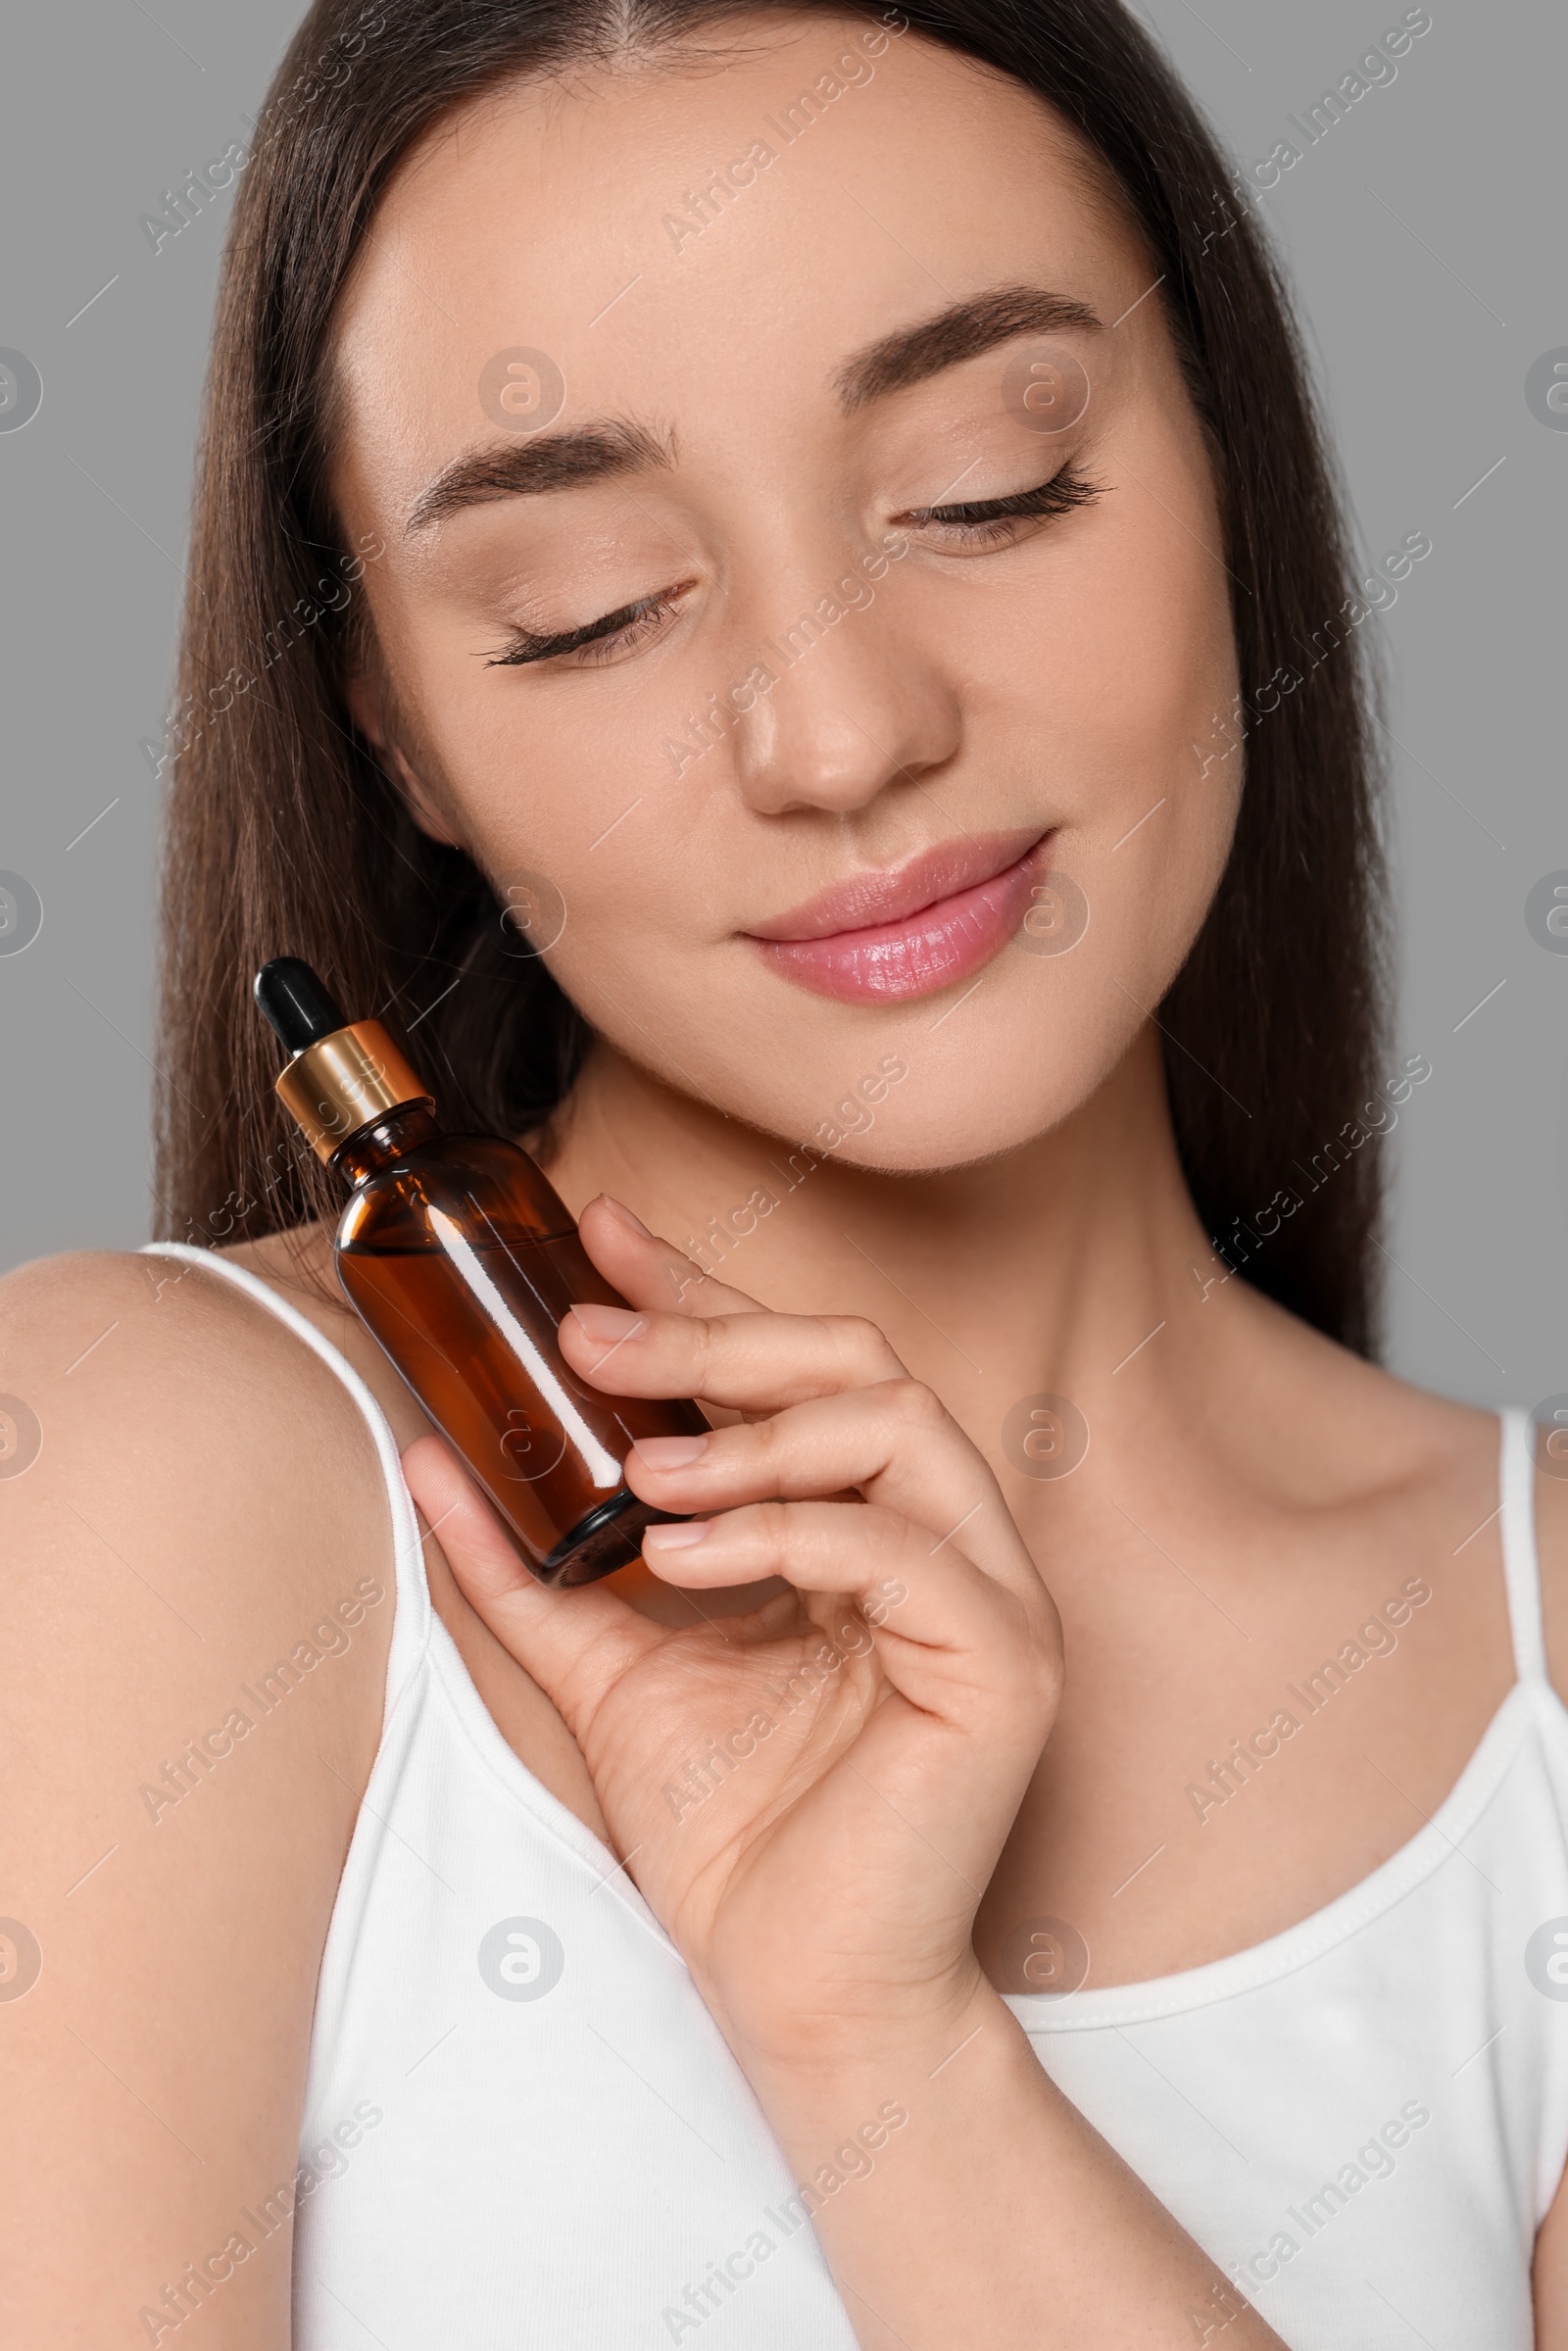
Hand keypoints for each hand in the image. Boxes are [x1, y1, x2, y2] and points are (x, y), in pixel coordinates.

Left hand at [399, 1194, 1062, 2065]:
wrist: (796, 1988)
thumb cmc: (729, 1835)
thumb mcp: (606, 1665)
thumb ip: (530, 1566)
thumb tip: (435, 1455)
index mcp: (864, 1525)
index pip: (796, 1370)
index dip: (701, 1295)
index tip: (597, 1237)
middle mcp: (941, 1538)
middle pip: (858, 1361)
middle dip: (717, 1336)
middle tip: (590, 1339)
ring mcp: (987, 1594)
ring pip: (897, 1423)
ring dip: (753, 1431)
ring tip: (641, 1474)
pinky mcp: (1006, 1661)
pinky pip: (901, 1546)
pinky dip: (784, 1531)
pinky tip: (683, 1558)